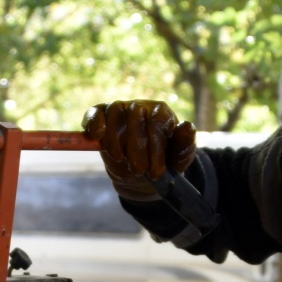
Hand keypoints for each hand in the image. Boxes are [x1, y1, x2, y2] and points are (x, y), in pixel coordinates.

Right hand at [81, 100, 195, 200]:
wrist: (142, 175)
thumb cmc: (163, 164)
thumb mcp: (179, 160)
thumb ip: (185, 146)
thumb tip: (188, 126)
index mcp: (162, 113)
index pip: (157, 120)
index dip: (155, 147)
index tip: (155, 172)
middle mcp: (141, 107)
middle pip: (136, 114)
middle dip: (136, 146)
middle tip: (139, 170)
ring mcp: (120, 110)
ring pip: (115, 111)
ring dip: (115, 138)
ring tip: (120, 159)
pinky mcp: (102, 118)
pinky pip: (95, 112)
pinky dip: (94, 122)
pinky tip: (97, 136)